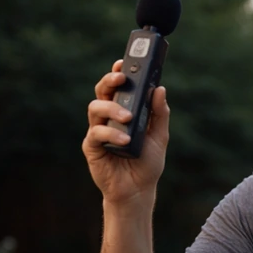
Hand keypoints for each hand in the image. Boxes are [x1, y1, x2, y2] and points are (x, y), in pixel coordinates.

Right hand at [82, 59, 169, 204]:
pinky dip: (111, 133)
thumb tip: (160, 89)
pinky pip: (96, 133)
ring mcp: (98, 130)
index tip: (124, 62)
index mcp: (123, 111)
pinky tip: (125, 140)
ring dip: (112, 109)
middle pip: (102, 91)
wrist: (138, 190)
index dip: (118, 72)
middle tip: (122, 79)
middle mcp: (108, 117)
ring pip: (96, 108)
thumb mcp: (159, 136)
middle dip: (109, 81)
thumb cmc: (147, 163)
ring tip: (128, 118)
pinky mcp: (92, 146)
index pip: (118, 87)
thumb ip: (159, 113)